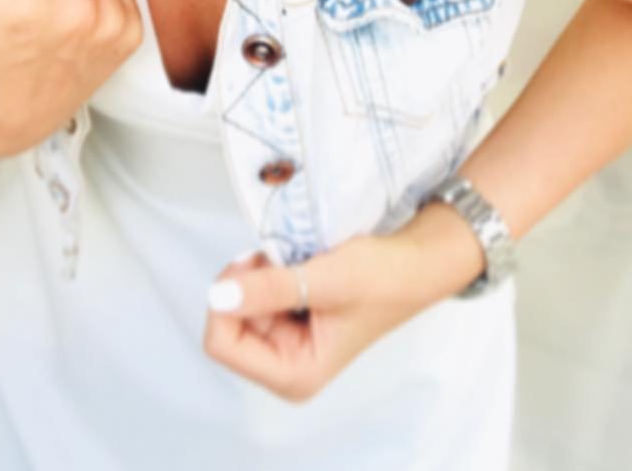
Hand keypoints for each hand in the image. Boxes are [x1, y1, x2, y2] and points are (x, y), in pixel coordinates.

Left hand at [202, 230, 443, 402]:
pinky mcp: (290, 320)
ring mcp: (286, 343)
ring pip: (239, 305)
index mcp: (294, 375)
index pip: (222, 344)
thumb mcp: (325, 280)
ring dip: (256, 274)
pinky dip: (266, 272)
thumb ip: (270, 289)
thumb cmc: (381, 278)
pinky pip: (256, 295)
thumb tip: (217, 295)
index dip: (226, 302)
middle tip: (274, 257)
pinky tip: (290, 261)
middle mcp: (284, 365)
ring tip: (289, 258)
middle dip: (244, 284)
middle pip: (226, 324)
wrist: (414, 262)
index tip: (253, 264)